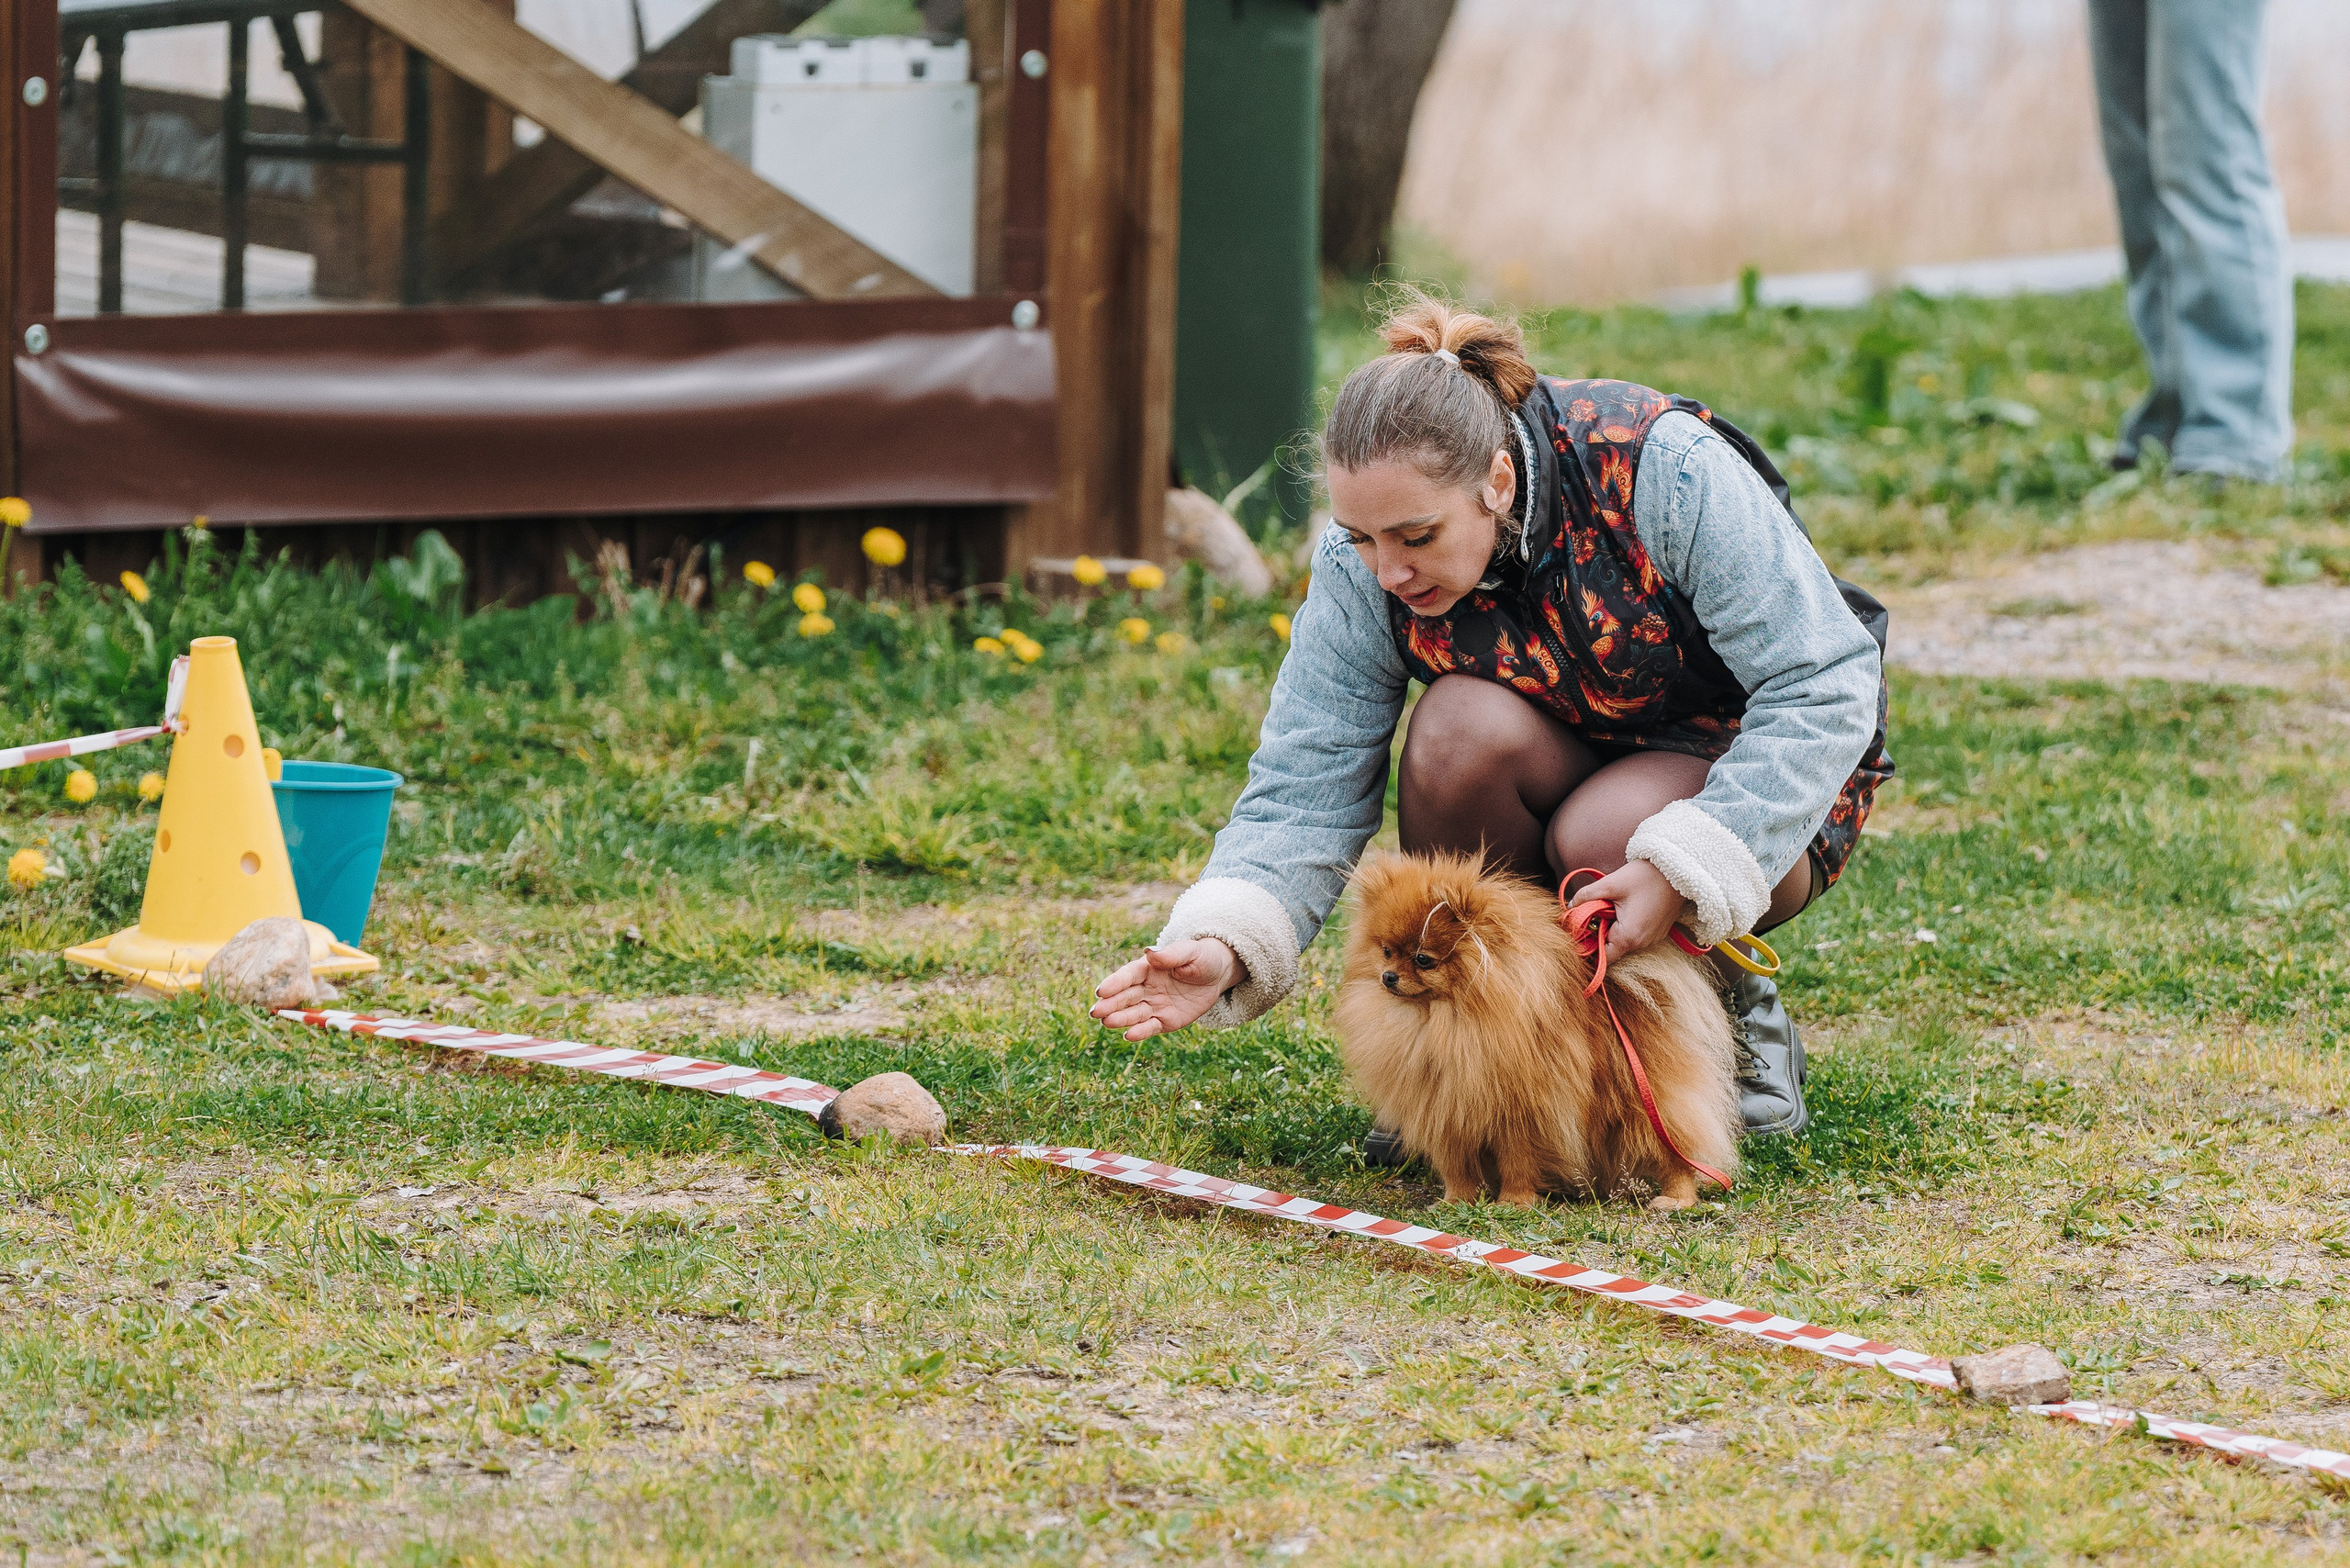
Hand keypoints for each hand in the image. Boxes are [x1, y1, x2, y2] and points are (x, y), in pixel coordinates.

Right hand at [1090, 938, 1241, 1041]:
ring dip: (1120, 1019)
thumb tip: (1149, 951)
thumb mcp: (1190, 953)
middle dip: (1110, 1004)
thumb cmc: (1202, 958)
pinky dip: (1140, 1032)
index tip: (1100, 991)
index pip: (1127, 976)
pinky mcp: (1165, 1021)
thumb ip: (1171, 954)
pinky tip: (1128, 1036)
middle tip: (1095, 1012)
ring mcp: (1154, 1005)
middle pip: (1125, 997)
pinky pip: (1150, 1027)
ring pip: (1134, 1014)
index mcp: (1148, 968)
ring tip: (1106, 1023)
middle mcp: (1146, 988)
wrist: (1218, 974)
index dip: (1114, 983)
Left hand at [1567, 861, 1692, 961]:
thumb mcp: (1610, 884)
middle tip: (1593, 912)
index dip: (1588, 947)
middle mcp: (1642, 943)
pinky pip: (1635, 935)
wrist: (1677, 869)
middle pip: (1612, 948)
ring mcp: (1652, 939)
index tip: (1578, 932)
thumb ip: (1586, 897)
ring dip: (1612, 928)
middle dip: (1599, 933)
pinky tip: (1625, 907)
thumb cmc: (1645, 876)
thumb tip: (1569, 907)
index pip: (1603, 957)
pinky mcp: (1657, 931)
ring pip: (1623, 941)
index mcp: (1629, 937)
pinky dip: (1626, 926)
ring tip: (1610, 907)